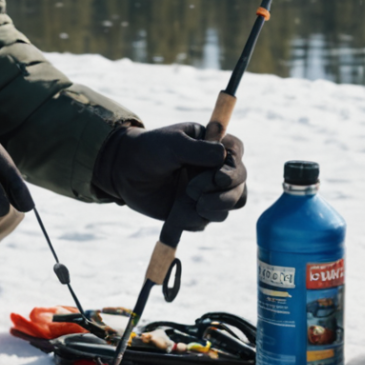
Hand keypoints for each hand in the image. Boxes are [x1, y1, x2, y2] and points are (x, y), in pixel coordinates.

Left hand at [94, 122, 246, 231]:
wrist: (124, 173)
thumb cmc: (150, 150)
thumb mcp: (173, 144)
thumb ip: (199, 150)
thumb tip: (224, 155)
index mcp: (213, 144)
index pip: (237, 152)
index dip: (234, 165)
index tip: (218, 175)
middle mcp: (216, 168)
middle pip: (239, 183)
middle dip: (223, 192)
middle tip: (192, 190)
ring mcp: (209, 191)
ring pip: (231, 204)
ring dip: (214, 206)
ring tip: (189, 200)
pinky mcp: (198, 210)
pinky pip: (209, 220)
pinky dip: (195, 218)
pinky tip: (177, 212)